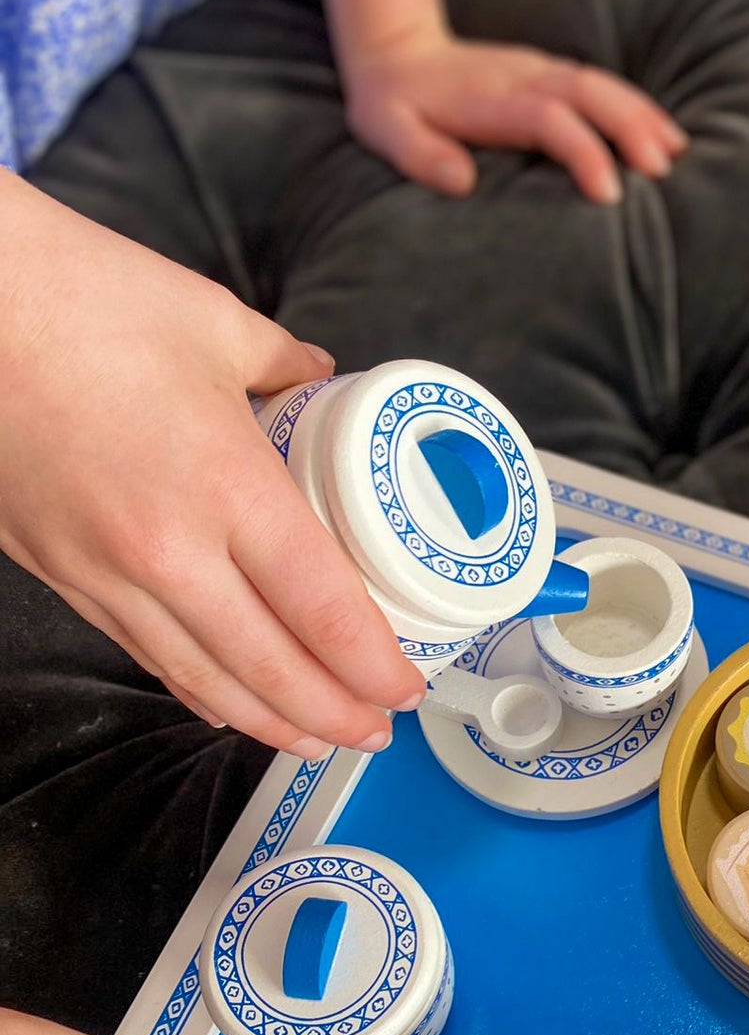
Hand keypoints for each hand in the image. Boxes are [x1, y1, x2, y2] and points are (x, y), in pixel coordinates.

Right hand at [0, 172, 425, 755]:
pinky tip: (227, 704)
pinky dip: (196, 689)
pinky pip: (143, 653)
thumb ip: (283, 365)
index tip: (405, 687)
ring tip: (315, 738)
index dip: (373, 665)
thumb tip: (319, 380)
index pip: (324, 611)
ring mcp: (104, 570)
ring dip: (268, 721)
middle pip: (271, 668)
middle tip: (376, 734)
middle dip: (333, 715)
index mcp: (226, 486)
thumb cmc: (78, 297)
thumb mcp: (214, 322)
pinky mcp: (58, 571)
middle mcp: (167, 549)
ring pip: (202, 679)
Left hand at [343, 27, 688, 203]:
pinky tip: (663, 133)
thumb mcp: (386, 131)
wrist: (394, 48)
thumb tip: (460, 182)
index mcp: (492, 99)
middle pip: (589, 94)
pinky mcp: (548, 74)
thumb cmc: (392, 103)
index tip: (609, 195)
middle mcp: (524, 78)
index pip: (549, 120)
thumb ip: (421, 155)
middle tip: (662, 171)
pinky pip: (601, 86)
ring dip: (642, 116)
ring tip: (676, 153)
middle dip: (630, 128)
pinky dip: (635, 107)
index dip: (582, 153)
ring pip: (602, 86)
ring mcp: (540, 71)